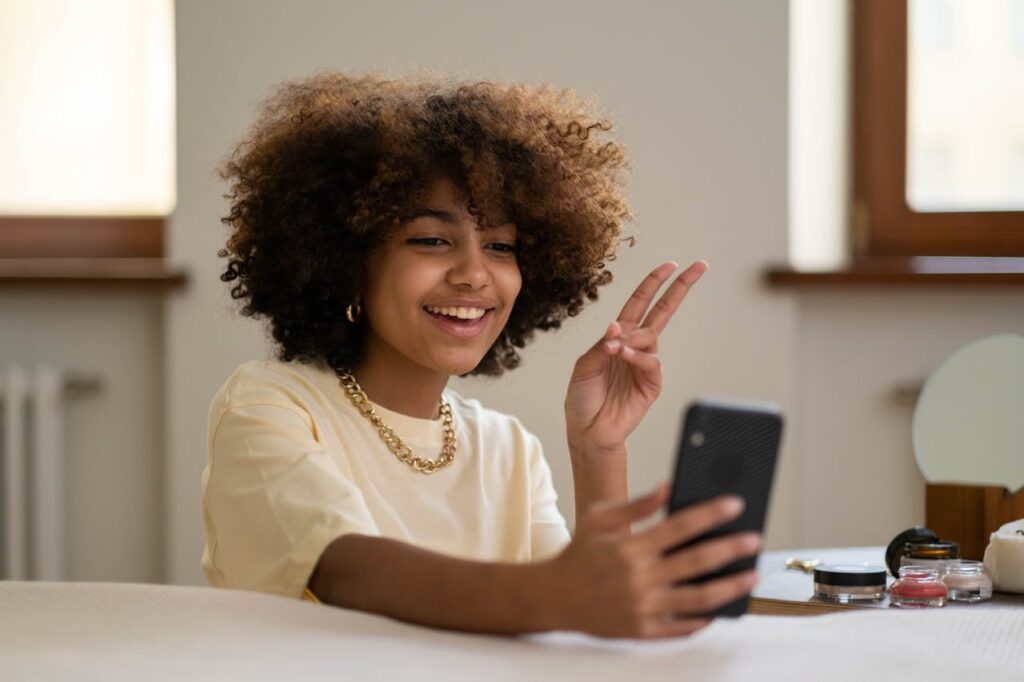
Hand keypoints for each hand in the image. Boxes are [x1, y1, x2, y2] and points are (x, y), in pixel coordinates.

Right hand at [544, 484, 759, 638]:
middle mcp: (639, 578)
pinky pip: (682, 627)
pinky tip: (723, 608)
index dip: (711, 513)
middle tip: (755, 540)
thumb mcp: (600, 519)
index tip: (736, 504)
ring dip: (731, 587)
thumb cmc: (578, 554)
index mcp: (630, 547)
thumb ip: (637, 505)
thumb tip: (670, 487)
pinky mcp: (642, 631)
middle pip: (697, 561)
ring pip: (699, 599)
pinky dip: (705, 619)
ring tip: (752, 576)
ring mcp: (642, 608)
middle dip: (731, 549)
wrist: (552, 597)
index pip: (680, 526)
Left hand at [565, 260, 707, 455]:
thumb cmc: (583, 398)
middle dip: (680, 287)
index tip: (670, 264)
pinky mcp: (652, 384)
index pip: (640, 303)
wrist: (588, 431)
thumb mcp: (584, 365)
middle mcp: (635, 346)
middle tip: (699, 267)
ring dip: (633, 338)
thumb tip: (618, 323)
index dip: (653, 283)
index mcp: (618, 336)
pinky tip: (623, 355)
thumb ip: (602, 343)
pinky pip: (651, 362)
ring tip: (614, 350)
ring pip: (651, 336)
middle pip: (663, 310)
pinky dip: (637, 356)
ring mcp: (646, 364)